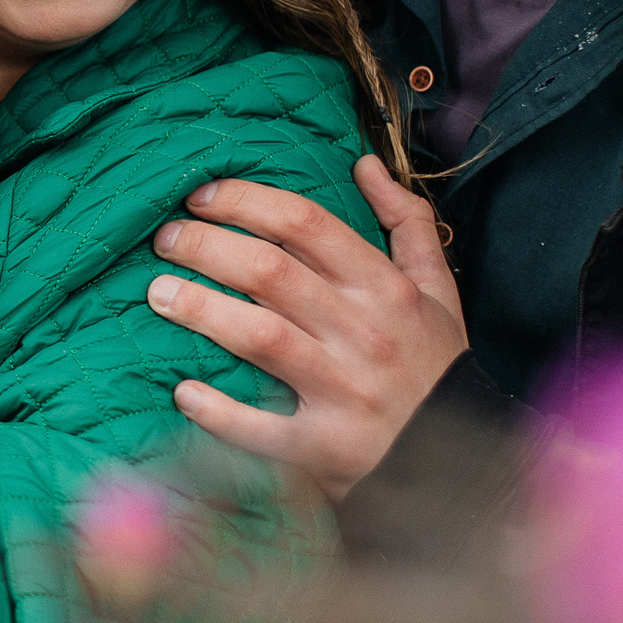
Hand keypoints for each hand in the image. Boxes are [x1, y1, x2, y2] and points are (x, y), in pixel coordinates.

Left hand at [147, 155, 465, 502]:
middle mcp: (365, 334)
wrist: (464, 459)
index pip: (306, 223)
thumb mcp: (436, 289)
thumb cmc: (434, 364)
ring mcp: (345, 392)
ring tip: (157, 293)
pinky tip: (183, 391)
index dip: (245, 201)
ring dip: (200, 309)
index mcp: (386, 289)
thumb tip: (365, 163)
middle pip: (269, 272)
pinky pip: (261, 428)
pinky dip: (216, 411)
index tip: (199, 197)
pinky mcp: (326, 448)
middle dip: (205, 247)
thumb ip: (406, 222)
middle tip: (164, 239)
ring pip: (260, 337)